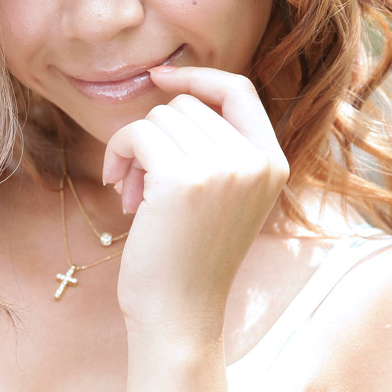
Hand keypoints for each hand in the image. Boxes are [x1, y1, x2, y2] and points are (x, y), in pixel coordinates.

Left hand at [102, 66, 289, 338]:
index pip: (240, 90)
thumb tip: (172, 92)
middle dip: (155, 136)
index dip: (197, 77)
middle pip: (188, 105)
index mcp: (273, 163)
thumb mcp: (222, 198)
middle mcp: (255, 161)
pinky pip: (138, 134)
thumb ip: (217, 149)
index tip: (160, 79)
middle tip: (140, 183)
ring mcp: (223, 168)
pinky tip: (120, 192)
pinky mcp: (183, 179)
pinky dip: (118, 154)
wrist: (178, 314)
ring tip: (134, 195)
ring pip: (160, 118)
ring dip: (134, 150)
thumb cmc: (188, 260)